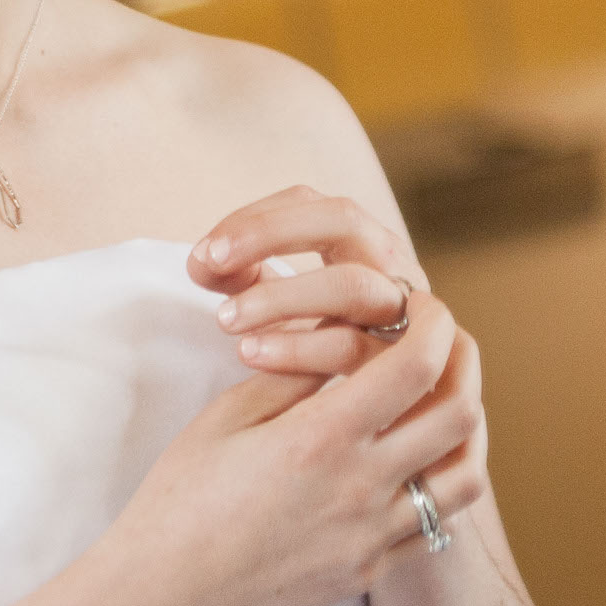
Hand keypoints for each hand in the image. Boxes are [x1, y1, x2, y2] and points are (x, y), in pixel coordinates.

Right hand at [98, 280, 487, 605]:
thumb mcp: (228, 417)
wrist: (164, 597)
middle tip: (445, 343)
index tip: (424, 307)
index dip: (434, 325)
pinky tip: (411, 463)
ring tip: (441, 403)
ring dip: (466, 430)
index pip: (415, 366)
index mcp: (322, 439)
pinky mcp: (366, 572)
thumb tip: (345, 331)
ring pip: (464, 478)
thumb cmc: (181, 499)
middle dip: (464, 364)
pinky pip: (432, 525)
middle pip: (460, 415)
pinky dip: (436, 484)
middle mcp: (361, 490)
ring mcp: (371, 539)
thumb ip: (294, 372)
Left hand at [188, 184, 423, 380]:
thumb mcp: (282, 300)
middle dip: (270, 235)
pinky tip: (252, 355)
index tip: (204, 252)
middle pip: (341, 220)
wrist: (390, 404)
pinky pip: (354, 345)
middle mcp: (390, 262)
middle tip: (211, 261)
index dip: (254, 218)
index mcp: (358, 238)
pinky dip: (300, 348)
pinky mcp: (404, 359)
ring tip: (224, 320)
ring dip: (282, 296)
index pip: (308, 201)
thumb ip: (242, 277)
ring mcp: (404, 308)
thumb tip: (200, 262)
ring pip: (351, 285)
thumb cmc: (324, 342)